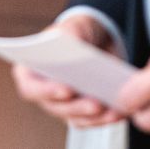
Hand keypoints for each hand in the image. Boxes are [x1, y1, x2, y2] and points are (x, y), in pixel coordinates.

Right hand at [10, 13, 127, 128]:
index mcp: (30, 70)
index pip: (30, 87)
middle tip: (96, 103)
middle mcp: (44, 92)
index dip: (47, 91)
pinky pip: (91, 121)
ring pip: (75, 118)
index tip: (67, 89)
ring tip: (112, 111)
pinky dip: (105, 119)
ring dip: (94, 117)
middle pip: (56, 107)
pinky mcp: (82, 112)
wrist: (97, 41)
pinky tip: (119, 112)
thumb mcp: (72, 27)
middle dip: (77, 107)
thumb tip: (70, 41)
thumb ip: (68, 33)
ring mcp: (62, 105)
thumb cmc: (77, 33)